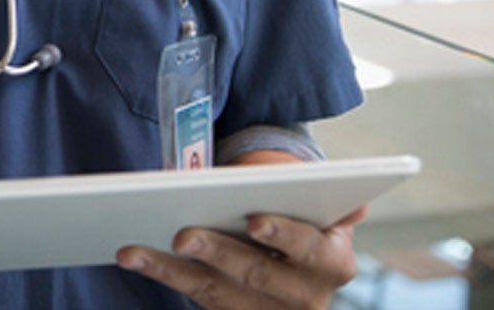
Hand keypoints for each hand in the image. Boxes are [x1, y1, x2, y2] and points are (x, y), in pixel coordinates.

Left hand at [116, 201, 364, 307]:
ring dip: (172, 270)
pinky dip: (166, 275)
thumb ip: (321, 194)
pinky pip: (198, 299)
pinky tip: (137, 256)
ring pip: (217, 294)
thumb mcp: (314, 198)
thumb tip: (358, 204)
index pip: (310, 249)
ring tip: (135, 249)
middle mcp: (306, 297)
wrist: (291, 246)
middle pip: (257, 275)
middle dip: (218, 253)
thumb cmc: (298, 210)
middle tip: (182, 233)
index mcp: (334, 262)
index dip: (284, 235)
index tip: (255, 220)